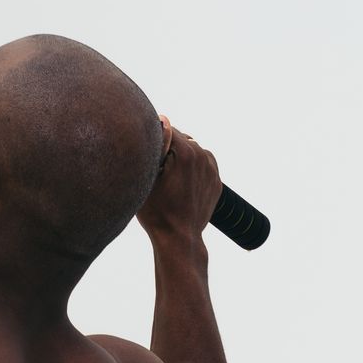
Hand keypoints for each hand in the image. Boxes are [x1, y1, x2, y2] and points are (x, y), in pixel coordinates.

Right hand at [138, 119, 221, 241]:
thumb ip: (153, 148)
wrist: (179, 241)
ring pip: (192, 152)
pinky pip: (201, 166)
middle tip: (156, 166)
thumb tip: (161, 122)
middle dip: (168, 147)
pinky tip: (180, 185)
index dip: (153, 134)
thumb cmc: (157, 213)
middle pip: (181, 138)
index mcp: (186, 151)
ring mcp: (212, 169)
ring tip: (169, 179)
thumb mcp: (146, 179)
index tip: (146, 145)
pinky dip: (191, 170)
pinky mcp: (216, 181)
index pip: (166, 127)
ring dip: (181, 158)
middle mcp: (202, 155)